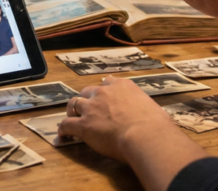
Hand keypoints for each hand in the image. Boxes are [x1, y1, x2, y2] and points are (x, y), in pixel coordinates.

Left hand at [58, 76, 186, 162]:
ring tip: (71, 117)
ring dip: (72, 111)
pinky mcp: (83, 125)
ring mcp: (91, 108)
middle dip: (87, 99)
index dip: (104, 91)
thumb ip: (142, 108)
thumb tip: (147, 117)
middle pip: (88, 91)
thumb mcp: (151, 107)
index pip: (108, 82)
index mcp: (122, 86)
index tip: (104, 96)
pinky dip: (64, 129)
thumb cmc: (154, 125)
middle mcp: (104, 93)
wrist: (145, 135)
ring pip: (74, 104)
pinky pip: (67, 124)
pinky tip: (63, 134)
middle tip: (87, 109)